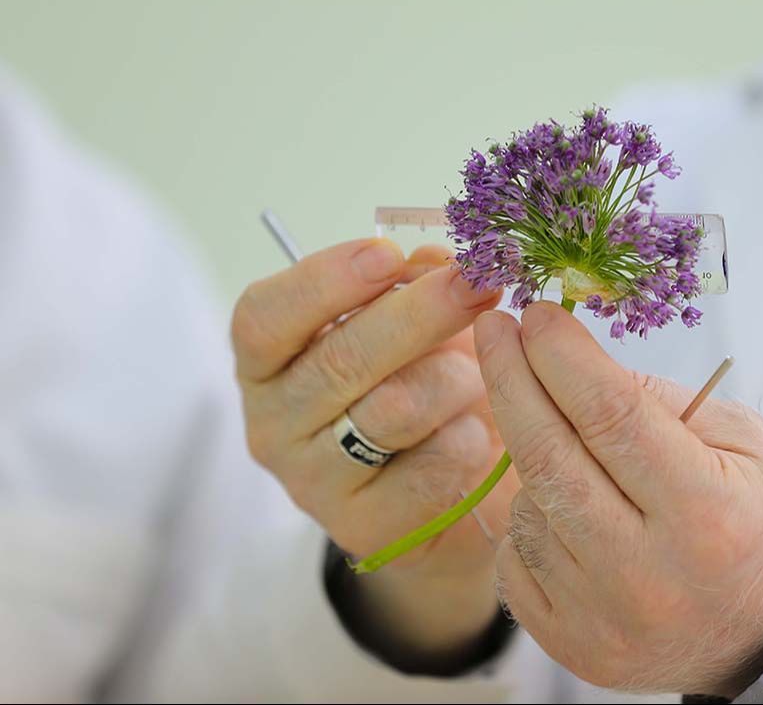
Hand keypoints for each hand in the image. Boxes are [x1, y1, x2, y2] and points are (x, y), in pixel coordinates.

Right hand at [231, 238, 516, 657]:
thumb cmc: (421, 386)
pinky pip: (429, 470)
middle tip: (478, 283)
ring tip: (476, 377)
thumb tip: (437, 259)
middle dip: (420, 314)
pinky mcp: (363, 528)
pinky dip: (466, 441)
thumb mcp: (415, 326)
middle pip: (339, 360)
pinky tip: (473, 434)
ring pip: (391, 411)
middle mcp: (273, 423)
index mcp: (267, 361)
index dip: (325, 281)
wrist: (446, 495)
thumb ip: (416, 284)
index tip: (388, 254)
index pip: (265, 318)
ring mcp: (312, 482)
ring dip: (453, 381)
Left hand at [473, 301, 762, 696]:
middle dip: (512, 378)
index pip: (609, 414)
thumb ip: (656, 401)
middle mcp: (649, 576)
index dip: (562, 354)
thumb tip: (565, 357)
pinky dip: (532, 519)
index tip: (533, 310)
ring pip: (529, 507)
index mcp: (707, 515)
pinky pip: (517, 559)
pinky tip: (566, 505)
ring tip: (575, 447)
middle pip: (550, 456)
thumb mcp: (742, 440)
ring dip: (535, 459)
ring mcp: (604, 621)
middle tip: (495, 329)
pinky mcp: (573, 648)